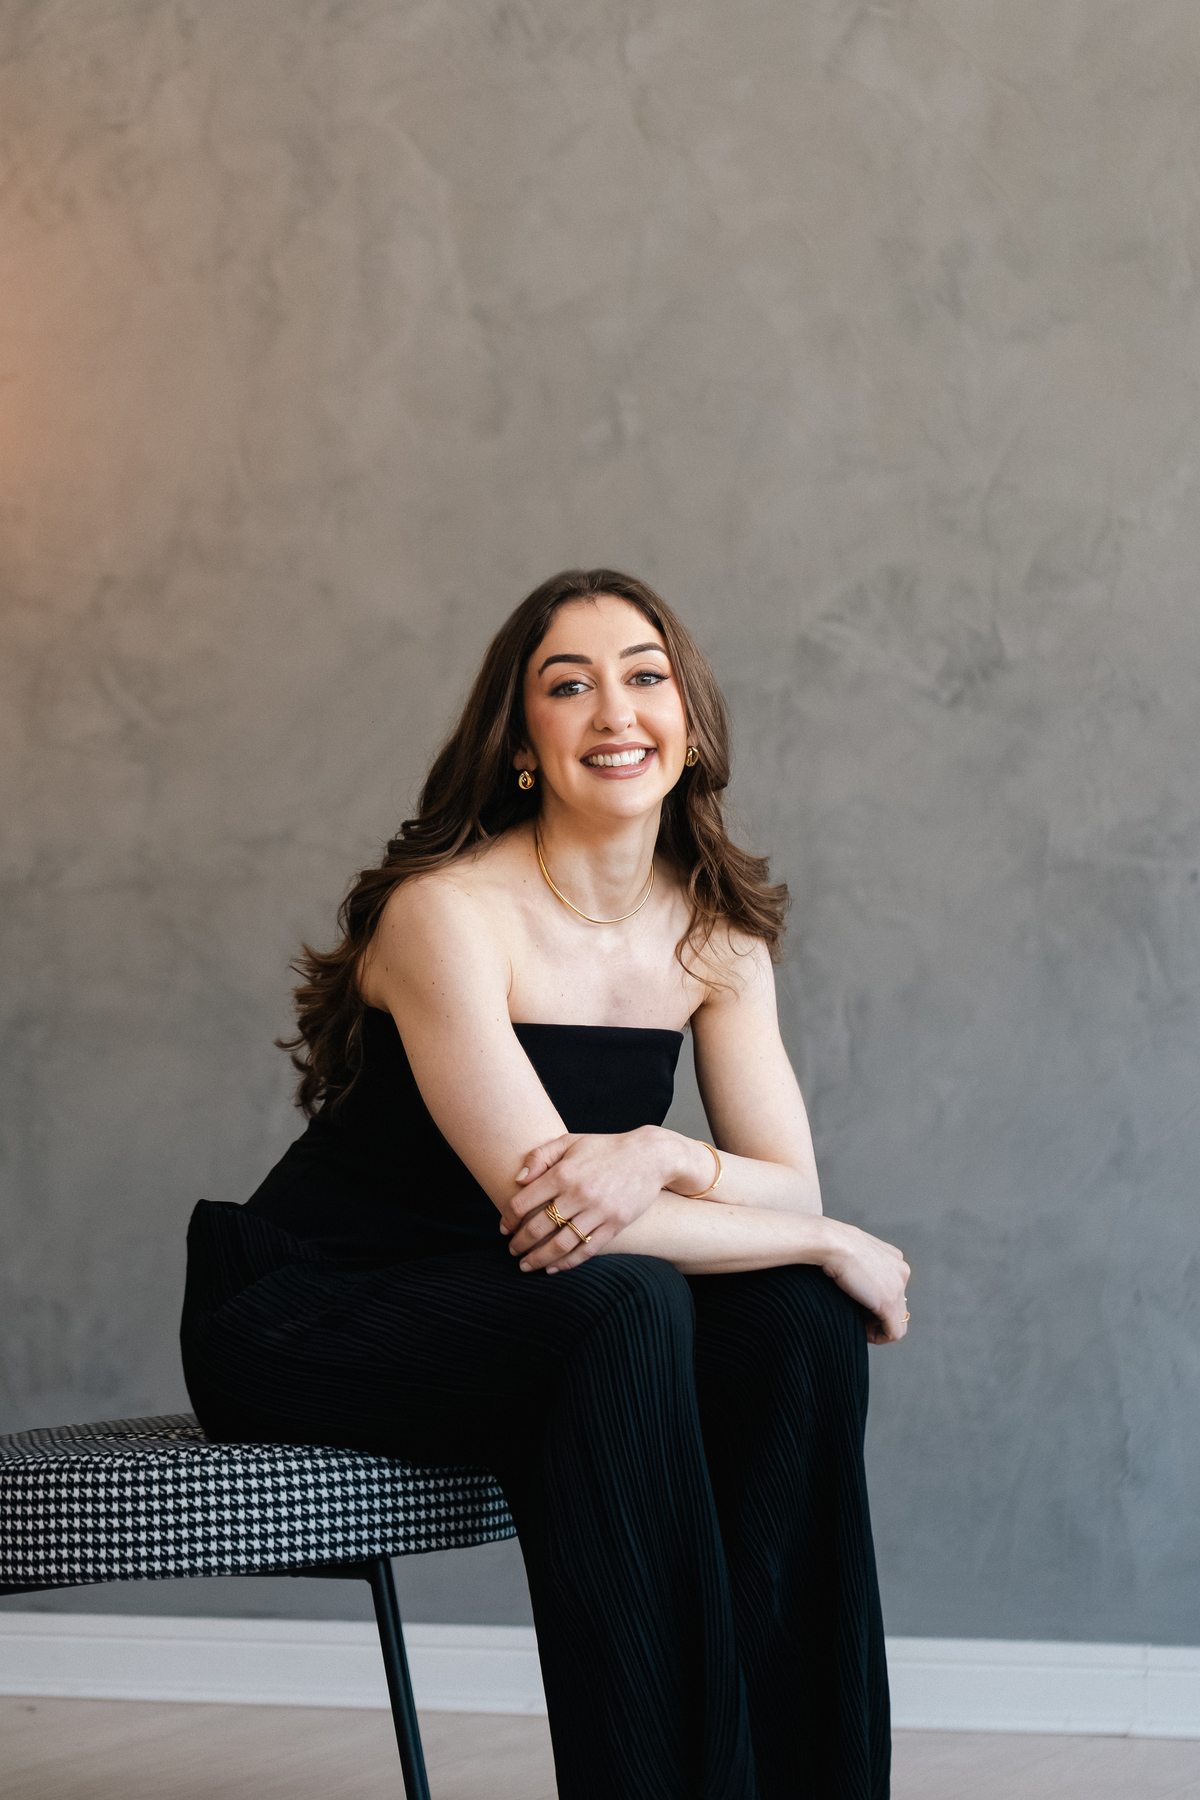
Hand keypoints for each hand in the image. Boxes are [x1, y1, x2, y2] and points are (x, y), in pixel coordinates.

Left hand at [500, 1127, 670, 1272]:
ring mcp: (598, 1211)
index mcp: (563, 1173)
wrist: (650, 1156)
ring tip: (526, 1265)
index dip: (509, 1219)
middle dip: (520, 1243)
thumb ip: (540, 1156)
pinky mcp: (615, 1225)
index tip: (504, 1228)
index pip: (523, 1202)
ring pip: (560, 1244)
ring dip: (538, 1258)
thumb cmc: (606, 1148)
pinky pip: (586, 1250)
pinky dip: (566, 1263)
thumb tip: (518, 1179)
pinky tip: (553, 1267)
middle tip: (511, 1250)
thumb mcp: (570, 1141)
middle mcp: (578, 1194)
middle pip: (538, 1227)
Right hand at [819, 1220, 910, 1343]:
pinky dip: (879, 1337)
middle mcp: (901, 1271)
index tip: (858, 1307)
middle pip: (897, 1306)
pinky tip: (862, 1332)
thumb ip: (862, 1266)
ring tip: (859, 1326)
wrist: (830, 1242)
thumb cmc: (831, 1245)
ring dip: (879, 1328)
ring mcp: (897, 1287)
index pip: (894, 1290)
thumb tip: (857, 1285)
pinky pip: (894, 1332)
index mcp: (895, 1258)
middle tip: (856, 1317)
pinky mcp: (888, 1302)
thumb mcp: (853, 1253)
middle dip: (878, 1316)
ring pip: (898, 1320)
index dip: (876, 1303)